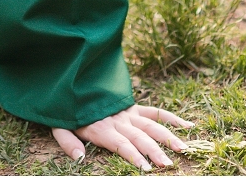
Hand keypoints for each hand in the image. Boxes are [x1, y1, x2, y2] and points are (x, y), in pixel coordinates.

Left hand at [53, 105, 193, 170]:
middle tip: (167, 165)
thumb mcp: (59, 124)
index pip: (121, 144)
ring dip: (167, 137)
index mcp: (100, 127)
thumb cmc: (65, 107)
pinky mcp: (131, 107)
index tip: (146, 168)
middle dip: (154, 152)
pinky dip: (170, 117)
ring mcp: (126, 112)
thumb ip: (67, 142)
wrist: (69, 77)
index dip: (133, 155)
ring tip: (182, 149)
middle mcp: (117, 119)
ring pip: (151, 125)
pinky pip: (153, 111)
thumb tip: (79, 158)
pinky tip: (187, 125)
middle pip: (139, 137)